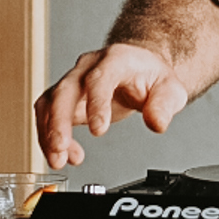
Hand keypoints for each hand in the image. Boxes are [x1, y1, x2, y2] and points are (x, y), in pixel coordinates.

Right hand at [34, 43, 189, 167]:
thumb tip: (156, 123)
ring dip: (48, 132)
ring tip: (59, 159)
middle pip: (66, 90)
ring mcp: (74, 79)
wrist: (140, 67)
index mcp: (116, 59)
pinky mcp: (65, 96)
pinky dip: (49, 136)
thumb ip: (164, 106)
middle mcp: (89, 66)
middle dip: (59, 121)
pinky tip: (63, 154)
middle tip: (61, 148)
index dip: (96, 103)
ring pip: (50, 102)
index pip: (100, 78)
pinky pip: (47, 114)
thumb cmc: (152, 76)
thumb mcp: (170, 89)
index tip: (98, 130)